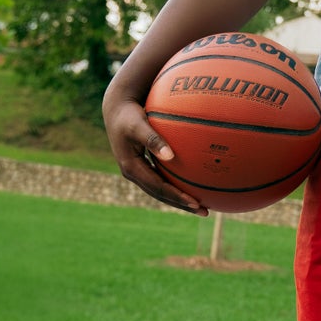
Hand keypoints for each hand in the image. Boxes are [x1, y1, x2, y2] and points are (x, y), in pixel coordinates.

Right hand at [103, 88, 207, 213]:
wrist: (116, 109)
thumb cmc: (128, 115)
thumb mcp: (138, 125)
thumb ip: (153, 139)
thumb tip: (170, 155)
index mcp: (131, 168)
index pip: (157, 188)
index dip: (176, 197)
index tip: (195, 202)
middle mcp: (134, 173)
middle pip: (160, 195)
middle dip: (181, 204)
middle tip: (204, 211)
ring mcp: (138, 171)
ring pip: (160, 190)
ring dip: (179, 199)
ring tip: (201, 206)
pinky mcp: (142, 166)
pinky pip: (161, 180)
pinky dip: (175, 185)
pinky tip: (191, 185)